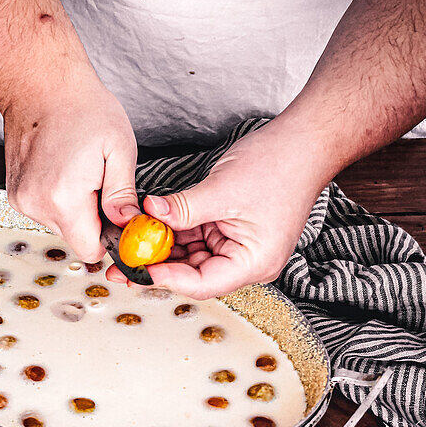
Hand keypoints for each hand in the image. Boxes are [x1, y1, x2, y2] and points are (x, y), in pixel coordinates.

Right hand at [5, 75, 139, 261]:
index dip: (110, 238)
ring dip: (76, 209)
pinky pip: (46, 212)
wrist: (40, 84)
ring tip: (80, 171)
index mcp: (64, 198)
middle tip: (100, 182)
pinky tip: (64, 170)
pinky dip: (59, 199)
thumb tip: (129, 226)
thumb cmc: (82, 108)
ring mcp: (22, 200)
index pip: (91, 250)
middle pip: (75, 238)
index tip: (118, 215)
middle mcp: (36, 204)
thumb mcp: (119, 150)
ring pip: (61, 226)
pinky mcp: (16, 195)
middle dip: (93, 219)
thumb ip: (123, 196)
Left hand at [106, 118, 331, 298]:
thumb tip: (148, 215)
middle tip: (121, 263)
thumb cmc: (280, 166)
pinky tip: (149, 227)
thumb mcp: (222, 189)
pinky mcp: (229, 231)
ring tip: (128, 243)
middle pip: (193, 275)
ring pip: (191, 257)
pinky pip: (196, 239)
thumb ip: (183, 208)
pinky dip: (174, 233)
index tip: (138, 266)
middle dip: (157, 266)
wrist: (305, 142)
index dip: (167, 277)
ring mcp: (237, 247)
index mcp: (253, 263)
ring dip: (162, 249)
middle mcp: (246, 262)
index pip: (202, 283)